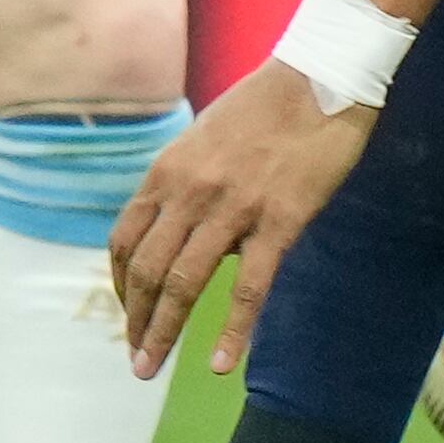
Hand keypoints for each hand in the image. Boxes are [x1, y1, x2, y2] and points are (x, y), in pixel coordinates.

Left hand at [109, 60, 374, 377]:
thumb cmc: (267, 104)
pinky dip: (232, 331)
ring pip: (184, 283)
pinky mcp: (279, 220)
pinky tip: (221, 365)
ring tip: (150, 369)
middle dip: (136, 321)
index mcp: (168, 170)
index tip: (130, 313)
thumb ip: (189, 184)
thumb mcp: (207, 138)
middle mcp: (190, 191)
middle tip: (137, 360)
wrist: (322, 74)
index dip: (122, 285)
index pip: (126, 241)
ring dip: (162, 333)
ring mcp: (233, 207)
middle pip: (147, 270)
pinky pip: (249, 288)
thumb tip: (191, 235)